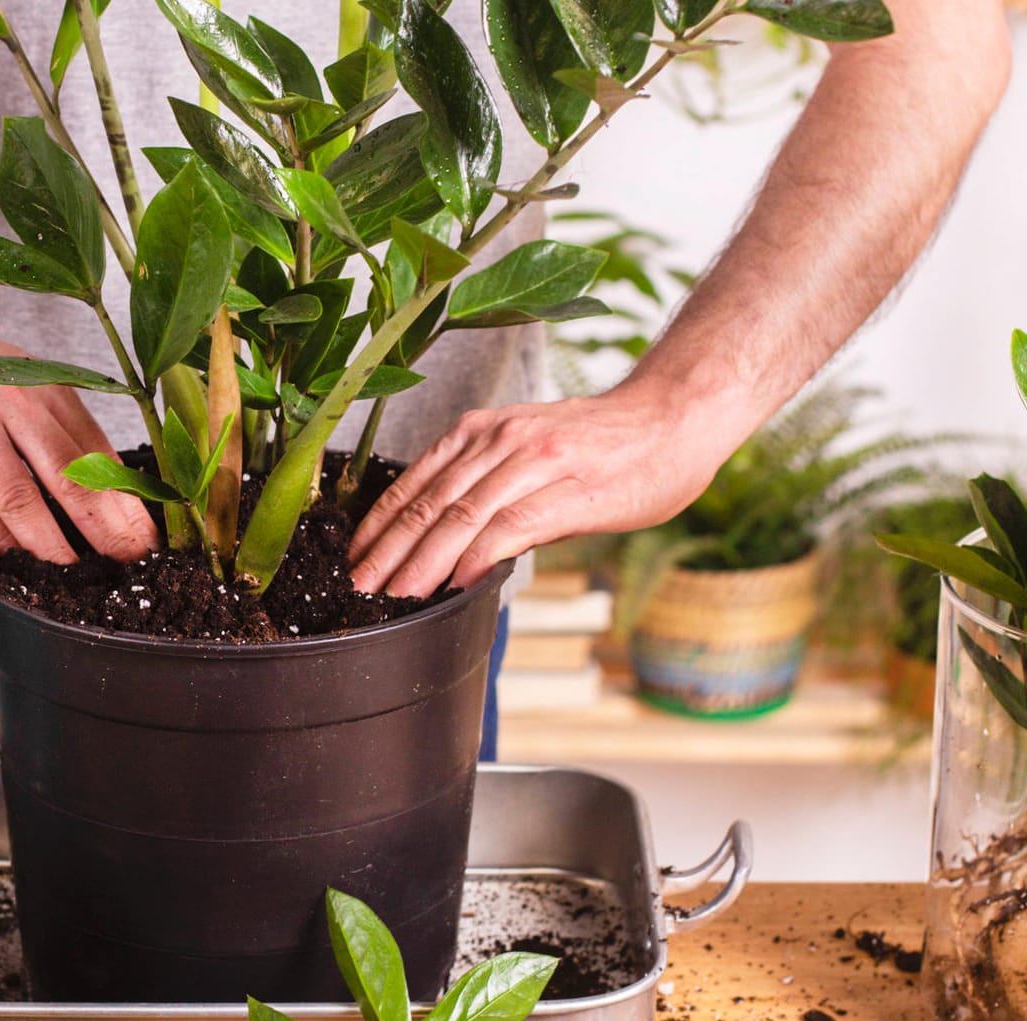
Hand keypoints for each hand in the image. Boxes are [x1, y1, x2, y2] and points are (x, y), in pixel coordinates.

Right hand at [0, 296, 156, 563]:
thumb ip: (48, 424)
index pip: (96, 451)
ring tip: (68, 569)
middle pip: (70, 474)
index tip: (146, 537)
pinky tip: (6, 549)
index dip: (125, 499)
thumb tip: (95, 484)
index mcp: (41, 385)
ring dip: (47, 540)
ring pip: (19, 494)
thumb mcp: (10, 377)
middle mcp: (12, 399)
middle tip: (126, 561)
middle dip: (104, 525)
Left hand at [348, 385, 744, 597]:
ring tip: (393, 596)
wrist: (676, 418)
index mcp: (482, 431)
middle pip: (427, 502)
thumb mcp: (534, 454)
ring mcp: (532, 459)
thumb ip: (491, 490)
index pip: (413, 483)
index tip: (350, 560)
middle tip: (355, 589)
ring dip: (420, 561)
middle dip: (385, 551)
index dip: (376, 525)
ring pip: (460, 516)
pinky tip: (455, 582)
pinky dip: (477, 555)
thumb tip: (455, 546)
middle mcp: (498, 438)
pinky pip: (510, 524)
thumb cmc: (608, 445)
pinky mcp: (568, 487)